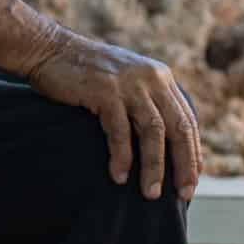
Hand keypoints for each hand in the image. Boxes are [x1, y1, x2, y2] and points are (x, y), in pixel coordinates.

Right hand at [24, 32, 204, 204]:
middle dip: (184, 164)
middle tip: (184, 193)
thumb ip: (146, 104)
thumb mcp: (127, 83)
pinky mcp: (105, 90)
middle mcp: (152, 79)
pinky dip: (121, 156)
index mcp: (161, 79)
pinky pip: (120, 130)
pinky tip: (119, 176)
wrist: (50, 50)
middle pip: (179, 127)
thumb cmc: (87, 76)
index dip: (193, 153)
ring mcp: (129, 83)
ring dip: (154, 166)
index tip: (192, 181)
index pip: (187, 120)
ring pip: (153, 131)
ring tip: (150, 193)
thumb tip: (162, 147)